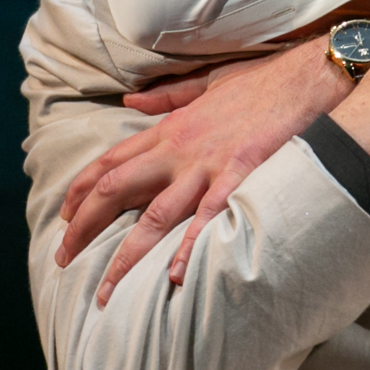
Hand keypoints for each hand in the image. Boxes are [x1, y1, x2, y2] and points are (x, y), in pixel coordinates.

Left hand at [55, 41, 349, 303]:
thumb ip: (166, 96)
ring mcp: (206, 166)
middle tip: (64, 259)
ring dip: (126, 256)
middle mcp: (178, 149)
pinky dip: (188, 248)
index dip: (81, 190)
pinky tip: (172, 277)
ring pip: (153, 216)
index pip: (111, 162)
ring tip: (107, 291)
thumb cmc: (260, 82)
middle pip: (115, 190)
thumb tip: (131, 99)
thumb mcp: (204, 83)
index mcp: (169, 129)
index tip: (64, 216)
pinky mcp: (238, 177)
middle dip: (84, 228)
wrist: (305, 78)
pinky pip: (207, 219)